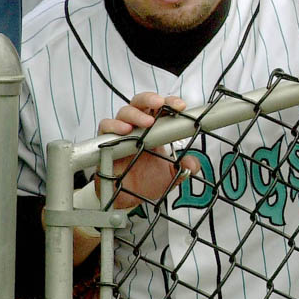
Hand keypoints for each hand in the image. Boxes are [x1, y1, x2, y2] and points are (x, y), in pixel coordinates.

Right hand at [97, 92, 200, 208]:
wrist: (130, 199)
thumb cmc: (149, 182)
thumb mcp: (172, 175)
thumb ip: (185, 168)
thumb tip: (193, 164)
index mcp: (154, 130)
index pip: (160, 109)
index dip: (169, 103)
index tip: (180, 106)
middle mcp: (137, 128)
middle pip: (140, 103)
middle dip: (150, 99)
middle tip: (161, 103)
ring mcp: (121, 134)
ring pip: (124, 112)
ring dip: (136, 114)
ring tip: (148, 122)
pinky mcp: (106, 143)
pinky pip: (106, 128)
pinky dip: (114, 126)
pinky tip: (125, 131)